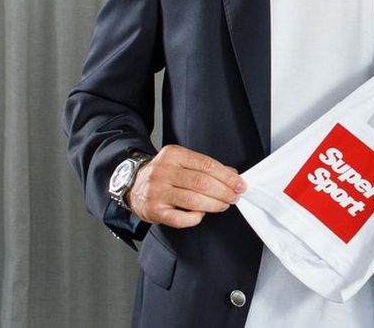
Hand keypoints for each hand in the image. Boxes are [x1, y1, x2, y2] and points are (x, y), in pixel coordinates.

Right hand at [126, 144, 246, 228]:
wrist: (132, 184)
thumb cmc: (163, 174)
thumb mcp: (181, 162)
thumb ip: (205, 167)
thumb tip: (233, 175)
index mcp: (173, 155)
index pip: (206, 165)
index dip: (227, 176)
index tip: (240, 184)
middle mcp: (163, 171)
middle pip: (202, 183)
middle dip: (224, 191)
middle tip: (235, 197)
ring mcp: (157, 192)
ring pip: (193, 201)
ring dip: (214, 205)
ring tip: (223, 205)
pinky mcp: (154, 210)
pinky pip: (180, 219)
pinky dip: (195, 217)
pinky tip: (201, 214)